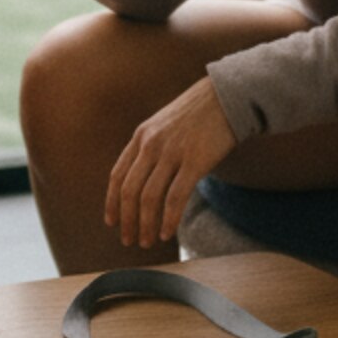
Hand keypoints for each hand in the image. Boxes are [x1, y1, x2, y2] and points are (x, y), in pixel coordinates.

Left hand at [106, 77, 237, 248]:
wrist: (226, 96)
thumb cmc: (197, 114)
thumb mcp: (163, 125)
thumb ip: (150, 148)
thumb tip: (143, 179)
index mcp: (140, 136)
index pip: (117, 176)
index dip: (112, 202)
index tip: (111, 222)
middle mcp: (151, 145)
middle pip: (129, 191)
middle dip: (126, 220)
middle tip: (128, 240)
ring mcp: (172, 153)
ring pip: (149, 198)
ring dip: (145, 224)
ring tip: (147, 241)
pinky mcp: (194, 161)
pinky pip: (175, 197)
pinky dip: (168, 219)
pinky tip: (166, 233)